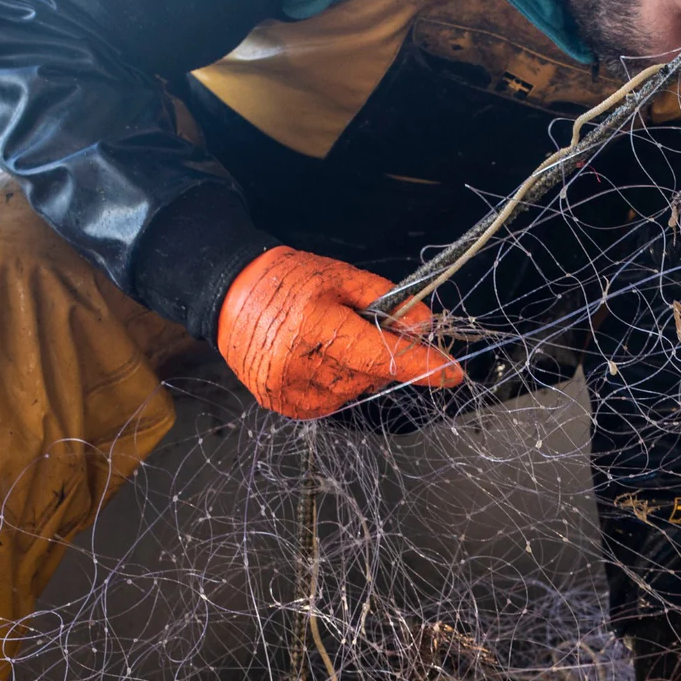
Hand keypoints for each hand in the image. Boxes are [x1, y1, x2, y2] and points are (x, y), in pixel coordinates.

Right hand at [217, 247, 462, 418]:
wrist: (227, 292)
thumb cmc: (288, 279)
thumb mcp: (339, 275)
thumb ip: (385, 300)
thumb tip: (426, 327)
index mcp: (314, 325)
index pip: (380, 354)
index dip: (421, 366)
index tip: (453, 374)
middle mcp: (298, 364)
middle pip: (371, 374)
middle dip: (381, 354)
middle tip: (362, 328)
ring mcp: (287, 389)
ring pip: (354, 391)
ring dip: (357, 370)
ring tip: (328, 339)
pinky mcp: (282, 404)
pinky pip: (332, 402)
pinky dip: (338, 383)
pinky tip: (319, 359)